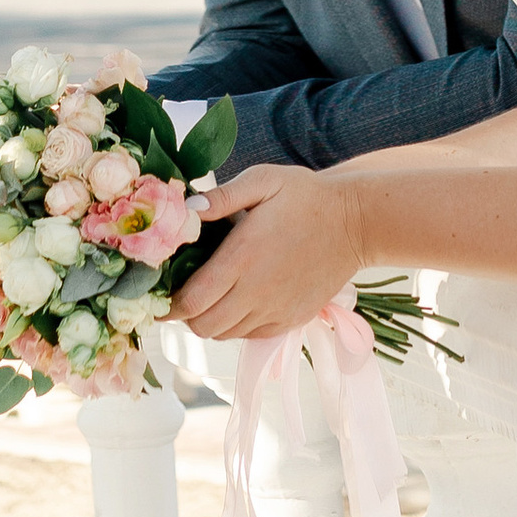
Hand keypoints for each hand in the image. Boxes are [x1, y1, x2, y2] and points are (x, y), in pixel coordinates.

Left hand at [178, 162, 362, 340]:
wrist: (356, 223)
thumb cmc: (306, 197)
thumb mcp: (263, 180)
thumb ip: (221, 196)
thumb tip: (185, 209)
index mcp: (242, 258)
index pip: (190, 302)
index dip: (168, 304)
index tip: (160, 293)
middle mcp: (255, 292)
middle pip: (202, 326)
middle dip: (186, 315)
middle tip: (184, 293)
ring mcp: (275, 310)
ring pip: (225, 334)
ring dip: (210, 320)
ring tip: (211, 296)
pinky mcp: (291, 320)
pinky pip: (250, 336)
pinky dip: (236, 326)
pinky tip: (239, 300)